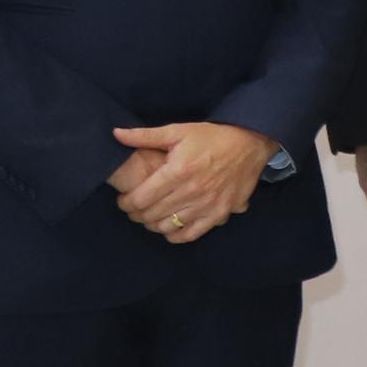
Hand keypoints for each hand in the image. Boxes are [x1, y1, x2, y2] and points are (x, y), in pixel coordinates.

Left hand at [113, 122, 274, 241]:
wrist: (251, 143)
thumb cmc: (212, 137)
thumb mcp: (178, 131)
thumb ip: (145, 136)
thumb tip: (115, 134)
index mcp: (177, 171)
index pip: (140, 199)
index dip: (126, 203)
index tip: (124, 200)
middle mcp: (191, 191)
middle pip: (151, 214)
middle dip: (136, 214)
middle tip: (135, 209)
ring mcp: (207, 204)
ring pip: (168, 226)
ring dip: (153, 224)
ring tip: (151, 216)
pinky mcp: (220, 213)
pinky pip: (191, 234)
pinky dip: (176, 235)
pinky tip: (171, 228)